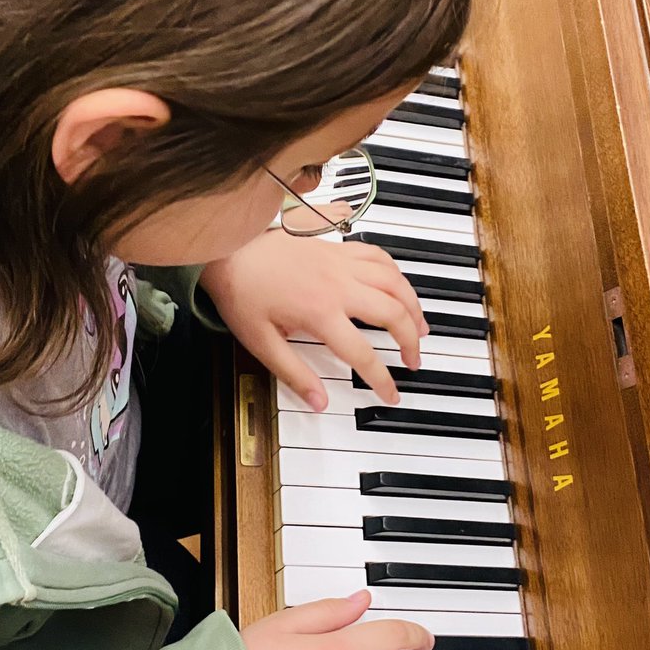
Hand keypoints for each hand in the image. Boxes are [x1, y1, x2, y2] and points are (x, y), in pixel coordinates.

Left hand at [199, 228, 427, 407]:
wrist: (229, 250)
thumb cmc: (241, 293)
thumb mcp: (261, 343)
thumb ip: (294, 374)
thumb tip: (319, 402)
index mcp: (320, 313)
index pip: (363, 355)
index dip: (382, 380)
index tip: (392, 395)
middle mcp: (338, 286)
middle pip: (393, 314)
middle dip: (411, 341)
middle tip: (413, 360)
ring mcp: (340, 263)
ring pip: (394, 281)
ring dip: (413, 305)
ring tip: (421, 326)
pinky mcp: (337, 247)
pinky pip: (378, 256)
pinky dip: (395, 273)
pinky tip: (398, 287)